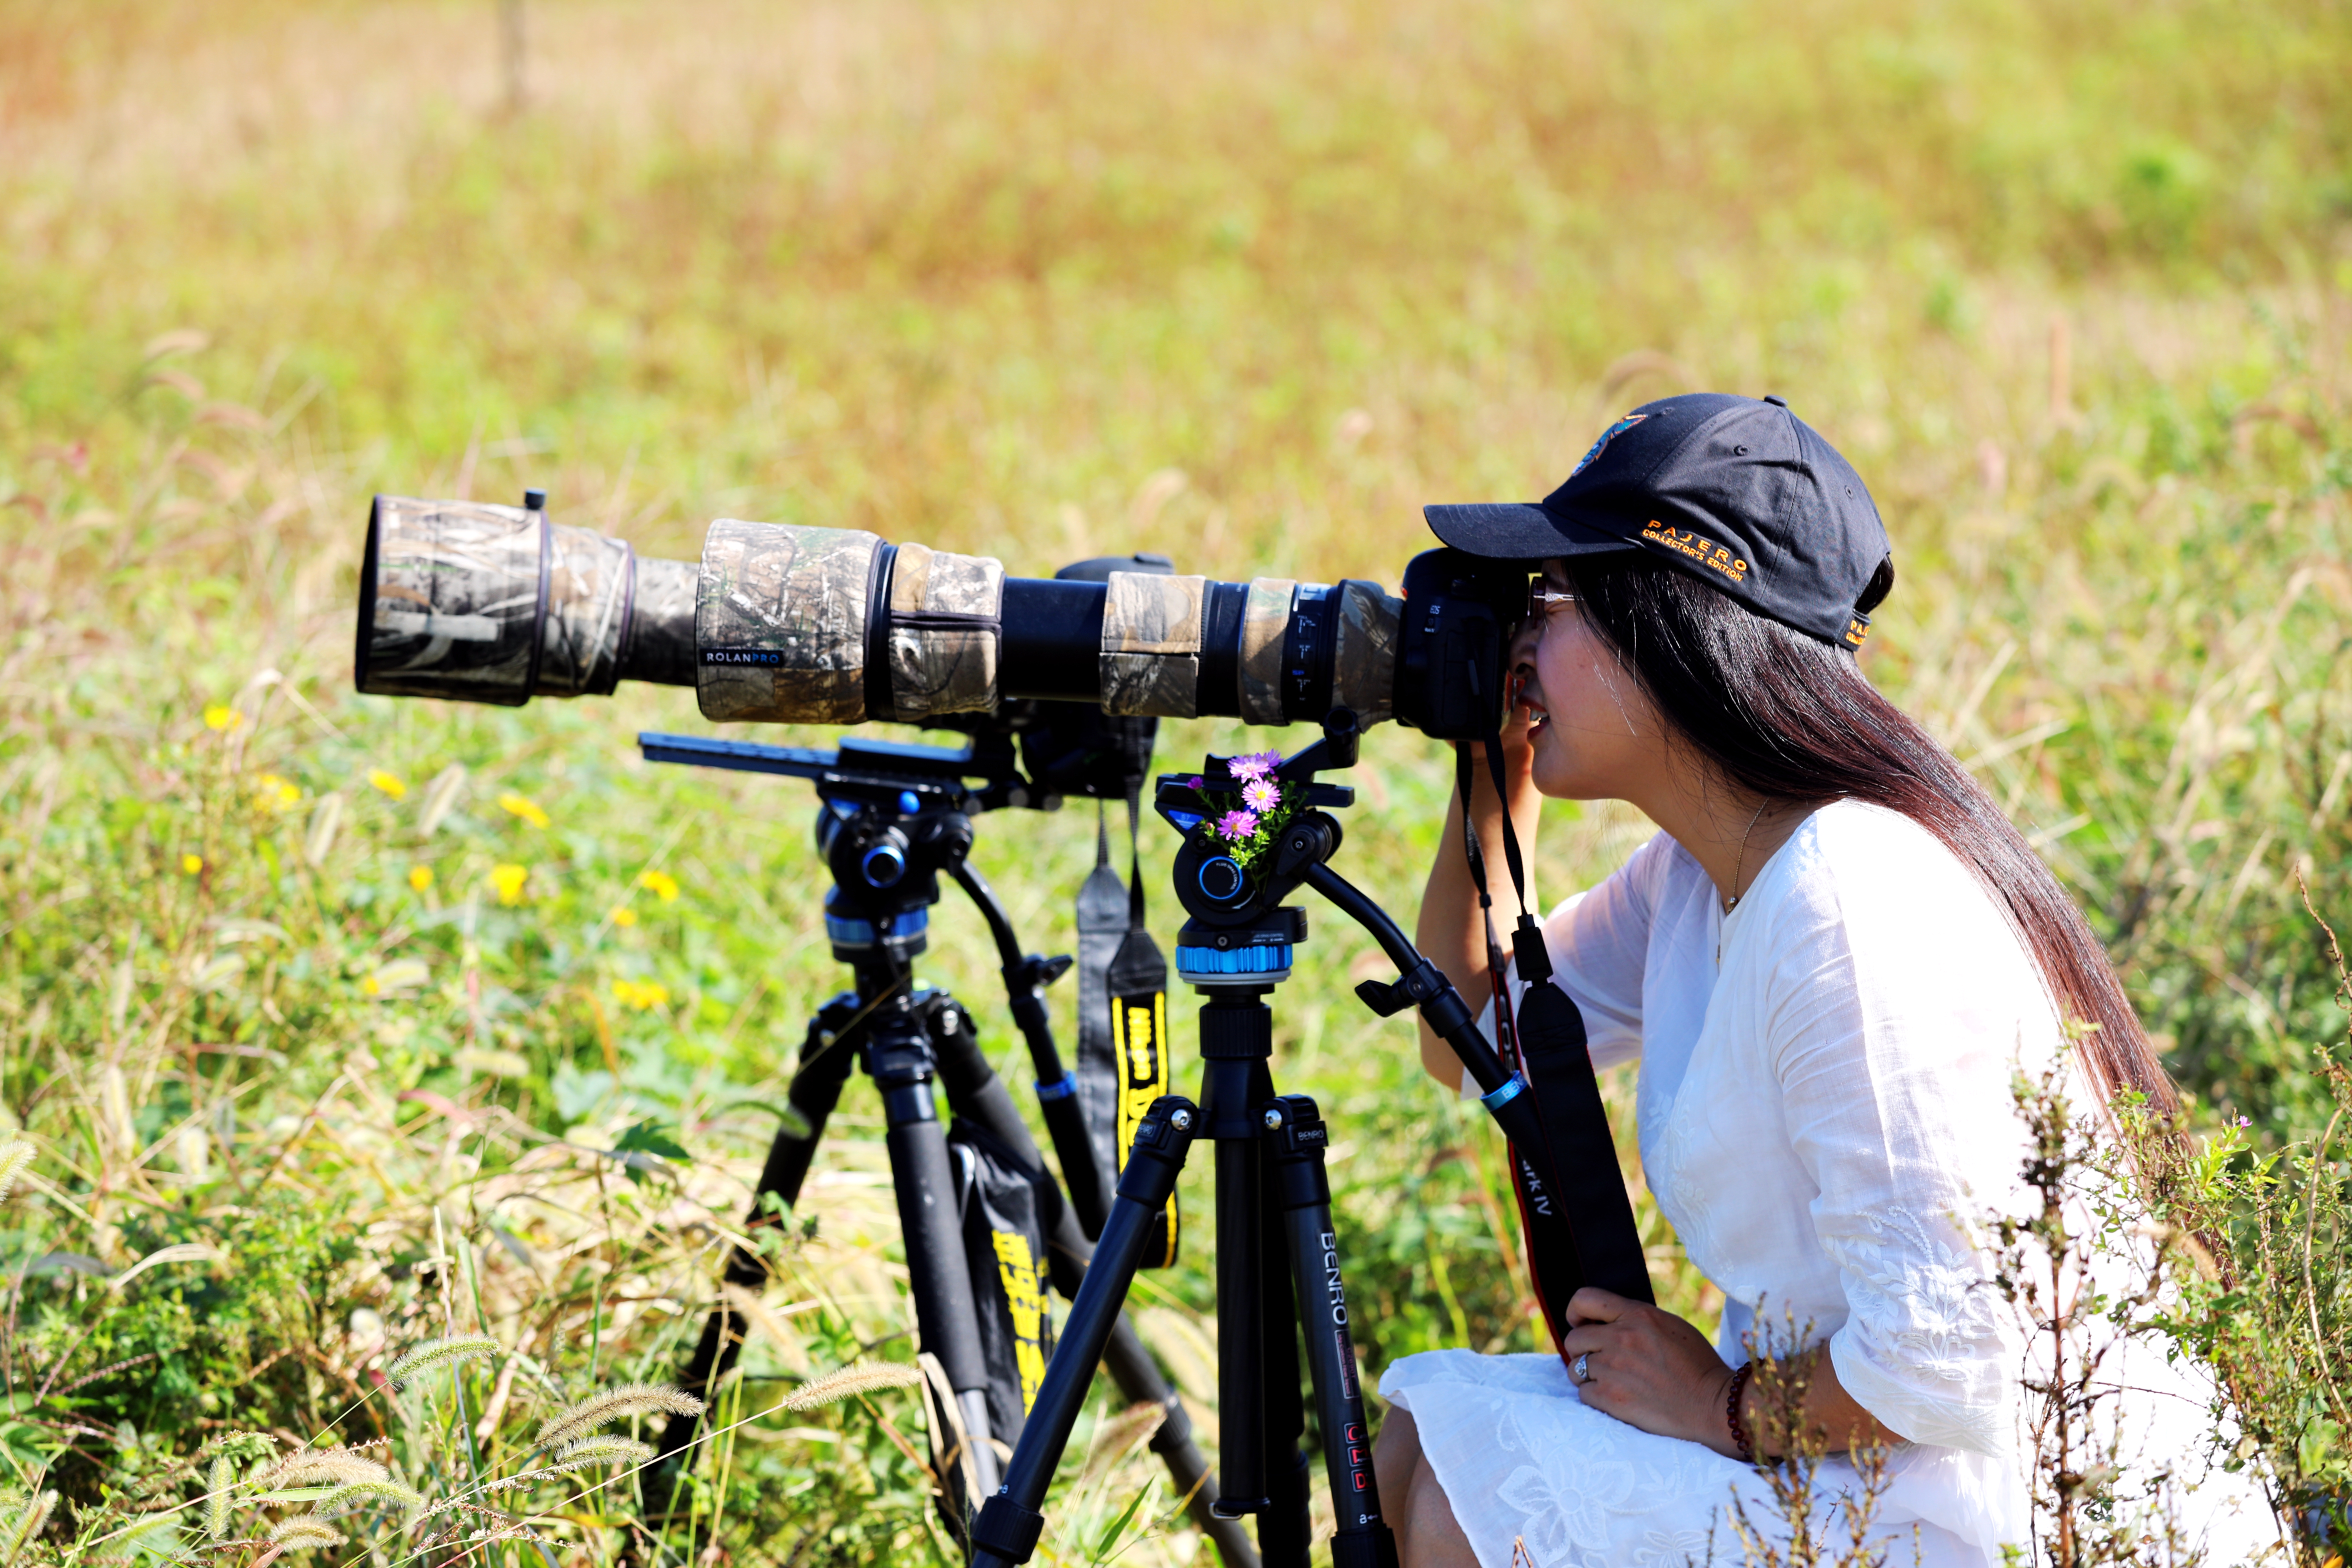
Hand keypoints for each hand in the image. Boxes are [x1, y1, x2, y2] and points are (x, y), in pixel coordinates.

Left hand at [1560, 1288, 1740, 1455]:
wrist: (1714, 1406)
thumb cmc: (1697, 1365)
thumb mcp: (1670, 1326)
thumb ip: (1635, 1319)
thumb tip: (1603, 1320)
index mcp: (1637, 1315)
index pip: (1585, 1299)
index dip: (1574, 1311)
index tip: (1578, 1322)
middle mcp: (1621, 1338)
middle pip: (1574, 1339)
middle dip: (1582, 1349)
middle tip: (1599, 1360)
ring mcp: (1614, 1369)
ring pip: (1575, 1369)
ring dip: (1587, 1375)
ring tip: (1610, 1381)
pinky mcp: (1612, 1399)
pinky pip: (1583, 1393)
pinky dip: (1595, 1397)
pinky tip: (1615, 1397)